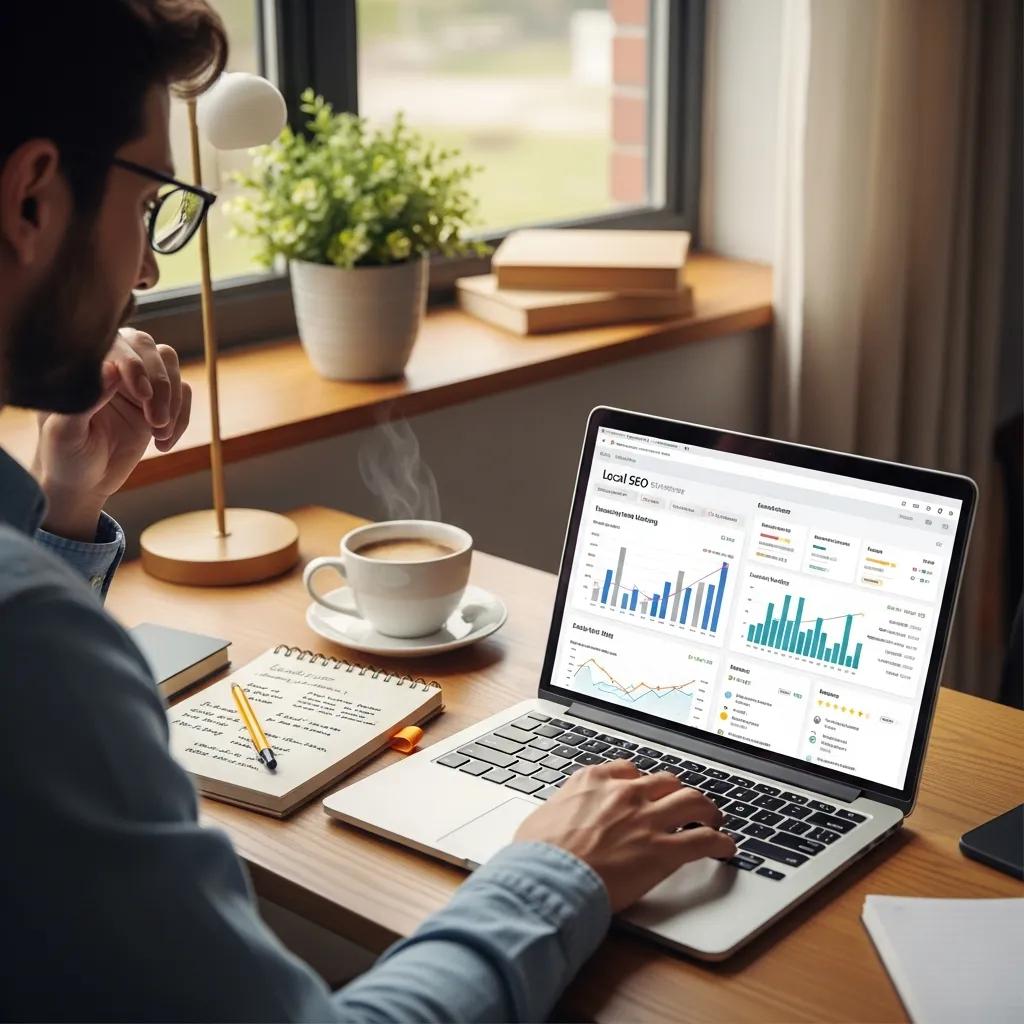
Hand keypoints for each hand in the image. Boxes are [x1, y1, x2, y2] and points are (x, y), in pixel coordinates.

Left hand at [32, 329, 191, 539]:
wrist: (85, 482)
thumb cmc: (65, 456)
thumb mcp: (66, 433)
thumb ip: (86, 400)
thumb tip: (111, 369)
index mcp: (83, 366)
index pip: (115, 346)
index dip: (134, 365)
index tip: (143, 395)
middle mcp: (111, 365)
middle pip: (147, 347)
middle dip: (160, 383)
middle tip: (156, 422)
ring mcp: (136, 381)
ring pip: (170, 365)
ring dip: (173, 401)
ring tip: (160, 434)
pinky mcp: (158, 400)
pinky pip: (185, 393)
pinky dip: (182, 418)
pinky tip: (163, 443)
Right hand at [514, 760, 735, 911]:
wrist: (549, 879)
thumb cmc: (538, 855)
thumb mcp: (542, 818)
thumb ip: (561, 810)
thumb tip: (556, 820)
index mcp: (594, 781)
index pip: (629, 771)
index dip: (641, 783)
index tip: (646, 791)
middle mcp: (625, 793)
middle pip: (665, 781)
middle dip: (676, 792)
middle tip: (683, 804)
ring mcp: (647, 819)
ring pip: (693, 800)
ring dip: (706, 809)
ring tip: (713, 818)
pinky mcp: (664, 850)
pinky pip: (704, 839)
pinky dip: (720, 842)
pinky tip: (726, 848)